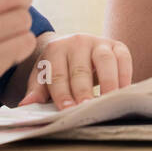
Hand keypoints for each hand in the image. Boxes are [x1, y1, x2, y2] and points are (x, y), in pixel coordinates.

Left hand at [18, 33, 133, 107]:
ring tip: (108, 100)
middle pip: (80, 69)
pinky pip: (123, 57)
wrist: (73, 48)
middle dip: (83, 90)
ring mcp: (98, 41)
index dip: (62, 93)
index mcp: (55, 49)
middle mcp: (77, 41)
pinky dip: (125, 73)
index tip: (67, 109)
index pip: (58, 74)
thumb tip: (26, 104)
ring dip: (107, 81)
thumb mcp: (43, 77)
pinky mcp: (116, 45)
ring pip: (104, 59)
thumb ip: (37, 91)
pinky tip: (123, 91)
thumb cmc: (57, 68)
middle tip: (86, 107)